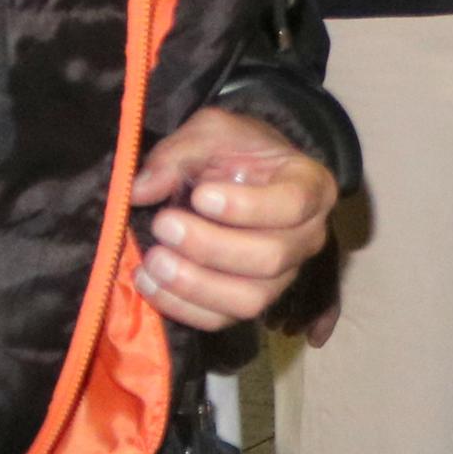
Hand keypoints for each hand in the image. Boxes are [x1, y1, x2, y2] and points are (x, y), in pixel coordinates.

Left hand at [128, 107, 337, 327]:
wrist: (237, 176)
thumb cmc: (234, 152)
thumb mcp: (211, 133)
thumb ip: (180, 154)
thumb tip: (141, 190)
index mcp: (311, 188)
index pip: (293, 205)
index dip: (247, 207)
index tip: (200, 195)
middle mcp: (307, 238)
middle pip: (271, 258)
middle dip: (210, 246)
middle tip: (163, 224)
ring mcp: (282, 277)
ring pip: (250, 299)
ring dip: (195, 284)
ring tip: (153, 260)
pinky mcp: (249, 302)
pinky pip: (222, 320)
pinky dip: (182, 307)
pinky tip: (149, 282)